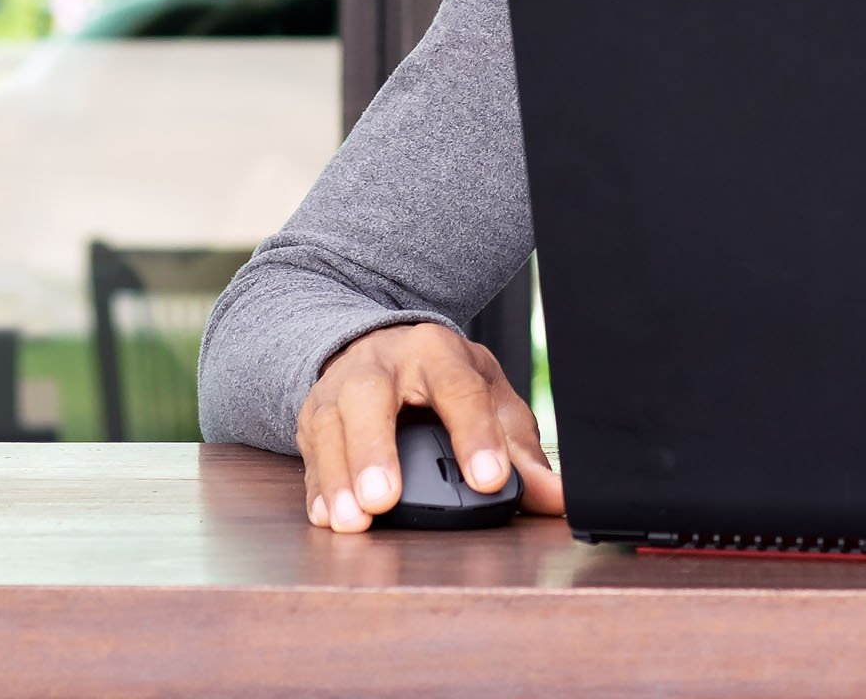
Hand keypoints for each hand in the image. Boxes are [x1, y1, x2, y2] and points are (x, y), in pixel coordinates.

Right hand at [295, 322, 561, 532]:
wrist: (381, 347)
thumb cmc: (443, 381)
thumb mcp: (489, 401)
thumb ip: (519, 452)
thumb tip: (556, 497)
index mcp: (437, 352)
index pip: (457, 388)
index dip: (474, 434)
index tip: (488, 480)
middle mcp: (382, 362)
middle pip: (370, 396)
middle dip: (374, 449)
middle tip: (385, 499)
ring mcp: (339, 386)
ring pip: (330, 424)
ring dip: (339, 475)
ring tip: (353, 519)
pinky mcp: (312, 415)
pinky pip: (309, 451)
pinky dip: (316, 487)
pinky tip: (327, 515)